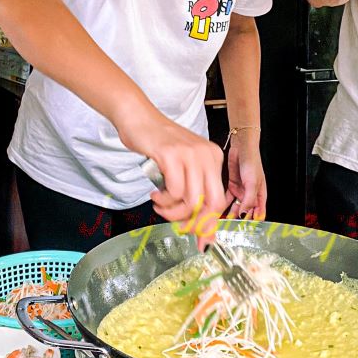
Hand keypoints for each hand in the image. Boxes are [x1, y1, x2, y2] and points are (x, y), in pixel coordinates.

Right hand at [119, 111, 224, 242]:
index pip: (219, 201)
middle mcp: (207, 155)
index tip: (200, 240)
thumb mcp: (183, 165)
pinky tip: (155, 194)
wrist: (138, 118)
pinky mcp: (172, 155)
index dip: (208, 224)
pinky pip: (174, 192)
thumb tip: (201, 230)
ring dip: (173, 212)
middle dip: (193, 223)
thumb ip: (193, 191)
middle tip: (177, 224)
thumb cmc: (158, 144)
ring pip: (192, 201)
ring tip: (160, 205)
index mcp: (214, 158)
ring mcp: (190, 154)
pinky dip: (163, 201)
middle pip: (211, 204)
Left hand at [226, 137, 265, 220]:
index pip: (259, 214)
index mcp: (260, 195)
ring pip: (235, 207)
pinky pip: (227, 198)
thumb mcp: (253, 183)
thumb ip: (249, 200)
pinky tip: (218, 209)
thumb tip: (244, 215)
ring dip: (229, 213)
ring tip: (222, 221)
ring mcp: (241, 190)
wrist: (241, 147)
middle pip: (246, 212)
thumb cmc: (252, 162)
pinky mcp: (231, 185)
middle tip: (230, 227)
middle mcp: (251, 195)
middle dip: (239, 219)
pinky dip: (223, 204)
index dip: (252, 222)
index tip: (244, 230)